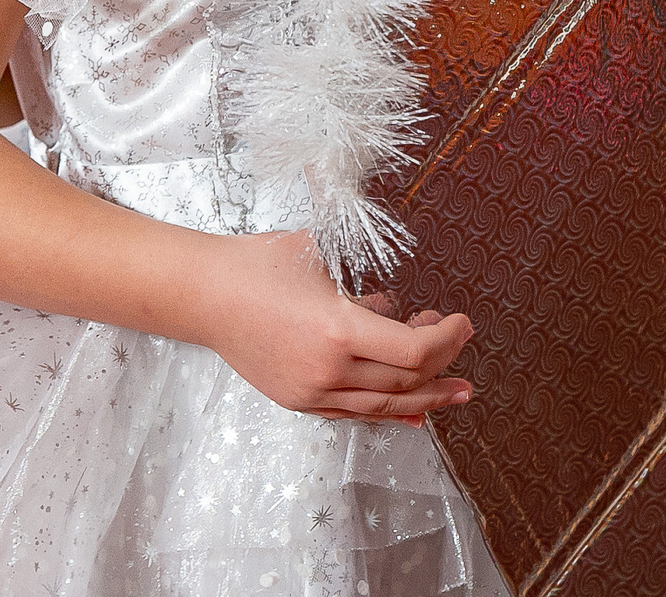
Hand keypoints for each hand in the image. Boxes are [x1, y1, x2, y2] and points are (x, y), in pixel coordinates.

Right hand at [188, 231, 473, 424]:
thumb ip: (362, 279)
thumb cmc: (258, 264)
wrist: (204, 293)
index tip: (461, 322)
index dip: (447, 339)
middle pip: (406, 381)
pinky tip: (411, 410)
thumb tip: (398, 303)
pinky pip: (354, 412)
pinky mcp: (299, 400)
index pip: (414, 351)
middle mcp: (329, 369)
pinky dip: (387, 410)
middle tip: (459, 347)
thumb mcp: (319, 253)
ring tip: (456, 393)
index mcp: (338, 328)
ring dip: (426, 397)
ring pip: (384, 404)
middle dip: (443, 364)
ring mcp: (313, 390)